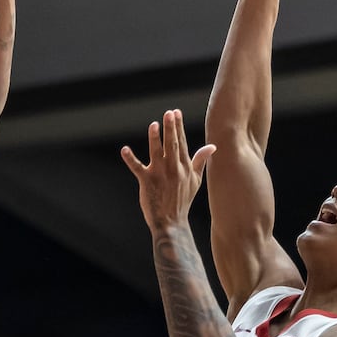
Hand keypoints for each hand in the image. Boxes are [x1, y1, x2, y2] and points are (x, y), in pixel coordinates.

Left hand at [121, 109, 216, 230]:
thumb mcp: (196, 180)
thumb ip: (201, 161)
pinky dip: (130, 159)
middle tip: (169, 113)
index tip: (176, 113)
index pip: (182, 143)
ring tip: (154, 125)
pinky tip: (124, 149)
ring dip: (155, 139)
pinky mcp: (146, 182)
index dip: (178, 127)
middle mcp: (173, 169)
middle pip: (172, 144)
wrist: (172, 222)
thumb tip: (212, 146)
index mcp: (184, 167)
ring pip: (157, 153)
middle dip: (171, 128)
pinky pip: (137, 168)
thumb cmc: (183, 200)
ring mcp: (160, 175)